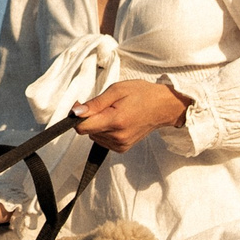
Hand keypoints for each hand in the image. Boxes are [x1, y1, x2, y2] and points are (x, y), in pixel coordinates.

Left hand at [72, 79, 188, 151]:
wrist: (163, 106)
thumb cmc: (141, 94)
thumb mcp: (117, 90)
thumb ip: (95, 103)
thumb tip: (76, 112)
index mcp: (115, 121)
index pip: (82, 127)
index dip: (78, 116)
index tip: (83, 105)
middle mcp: (117, 137)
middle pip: (87, 131)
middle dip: (90, 118)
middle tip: (105, 105)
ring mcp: (120, 145)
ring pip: (94, 136)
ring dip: (98, 124)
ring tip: (114, 112)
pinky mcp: (122, 148)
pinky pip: (103, 140)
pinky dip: (105, 131)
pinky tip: (117, 122)